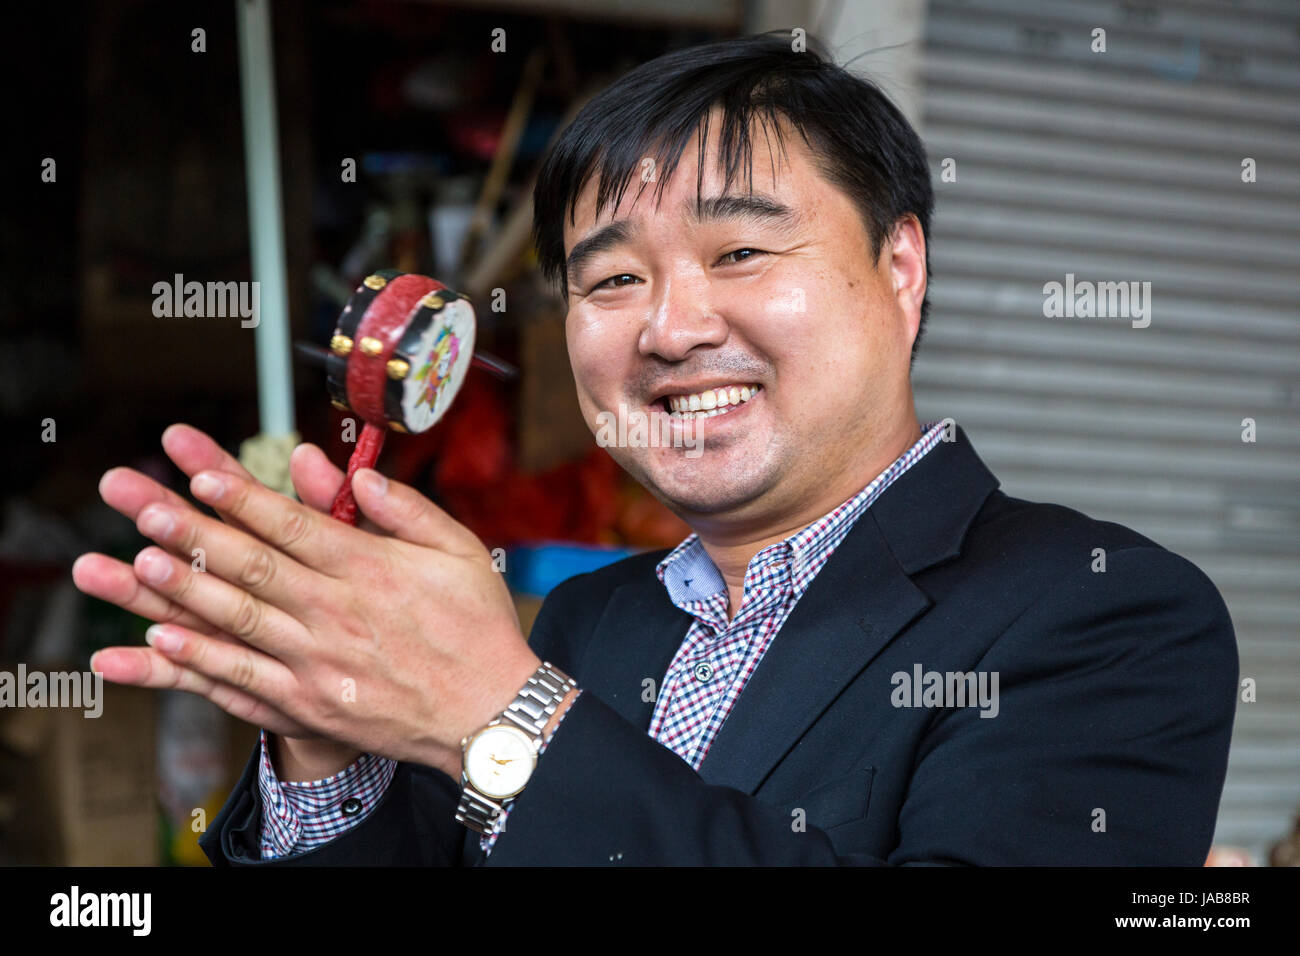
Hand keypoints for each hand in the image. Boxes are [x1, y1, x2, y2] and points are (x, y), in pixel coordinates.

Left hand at [77, 424, 539, 778]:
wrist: (490, 714)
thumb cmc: (477, 625)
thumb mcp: (459, 551)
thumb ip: (406, 509)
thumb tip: (358, 474)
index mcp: (372, 569)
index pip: (295, 526)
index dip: (244, 498)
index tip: (199, 473)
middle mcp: (338, 612)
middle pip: (255, 567)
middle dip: (196, 534)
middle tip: (144, 506)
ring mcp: (319, 661)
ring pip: (240, 620)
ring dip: (187, 591)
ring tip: (140, 564)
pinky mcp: (310, 702)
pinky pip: (244, 678)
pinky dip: (201, 659)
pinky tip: (161, 639)